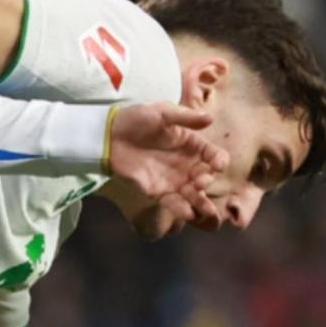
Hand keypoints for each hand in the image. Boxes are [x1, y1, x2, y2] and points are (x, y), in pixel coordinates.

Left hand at [106, 102, 228, 225]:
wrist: (107, 136)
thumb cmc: (135, 120)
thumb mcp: (161, 112)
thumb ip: (185, 117)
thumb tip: (210, 118)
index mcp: (190, 144)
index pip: (213, 155)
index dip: (218, 160)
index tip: (217, 164)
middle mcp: (185, 164)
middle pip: (205, 177)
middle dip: (207, 181)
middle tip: (200, 181)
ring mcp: (172, 179)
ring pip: (193, 194)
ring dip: (201, 202)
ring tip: (207, 211)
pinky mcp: (157, 191)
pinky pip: (173, 203)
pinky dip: (181, 210)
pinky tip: (188, 214)